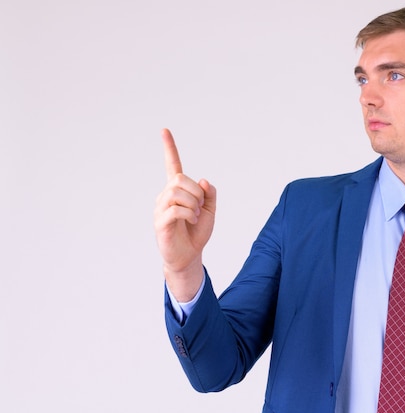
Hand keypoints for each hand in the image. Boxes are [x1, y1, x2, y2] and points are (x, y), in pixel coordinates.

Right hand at [154, 128, 215, 300]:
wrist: (189, 256)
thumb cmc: (197, 232)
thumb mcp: (211, 210)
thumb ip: (210, 194)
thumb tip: (202, 180)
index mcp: (178, 191)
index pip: (172, 165)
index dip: (169, 148)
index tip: (164, 130)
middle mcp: (165, 196)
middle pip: (180, 179)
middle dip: (196, 191)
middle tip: (201, 206)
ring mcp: (160, 209)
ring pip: (177, 191)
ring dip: (193, 202)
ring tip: (195, 215)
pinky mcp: (160, 222)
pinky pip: (174, 208)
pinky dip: (188, 212)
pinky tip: (191, 220)